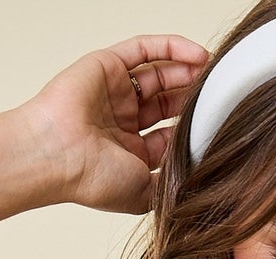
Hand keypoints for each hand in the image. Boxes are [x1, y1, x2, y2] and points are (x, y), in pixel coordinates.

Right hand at [17, 36, 211, 213]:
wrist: (58, 156)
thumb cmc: (91, 179)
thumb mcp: (144, 194)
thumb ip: (169, 185)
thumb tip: (196, 181)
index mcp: (129, 154)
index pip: (170, 135)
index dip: (193, 130)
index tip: (218, 127)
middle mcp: (122, 122)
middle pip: (167, 103)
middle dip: (193, 99)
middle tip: (218, 96)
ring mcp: (115, 92)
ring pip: (160, 74)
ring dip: (188, 72)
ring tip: (213, 74)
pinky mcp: (108, 65)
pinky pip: (145, 49)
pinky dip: (172, 48)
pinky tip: (197, 56)